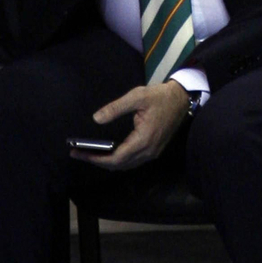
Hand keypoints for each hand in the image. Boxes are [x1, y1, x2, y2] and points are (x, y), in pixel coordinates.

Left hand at [76, 81, 190, 170]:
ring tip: (91, 154)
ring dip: (108, 163)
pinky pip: (133, 161)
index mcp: (143, 140)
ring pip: (126, 165)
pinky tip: (110, 152)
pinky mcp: (155, 150)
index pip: (115, 158)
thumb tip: (96, 119)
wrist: (183, 98)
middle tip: (79, 154)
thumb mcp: (138, 97)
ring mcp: (153, 152)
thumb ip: (116, 108)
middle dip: (98, 162)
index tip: (79, 153)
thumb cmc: (160, 97)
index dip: (96, 158)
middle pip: (119, 165)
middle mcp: (148, 151)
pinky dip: (119, 160)